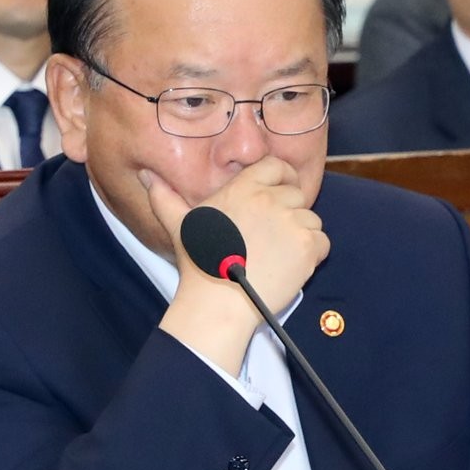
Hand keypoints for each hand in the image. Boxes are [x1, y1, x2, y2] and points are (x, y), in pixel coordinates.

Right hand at [142, 158, 329, 375]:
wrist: (218, 303)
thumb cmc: (199, 264)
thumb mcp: (178, 224)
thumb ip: (164, 197)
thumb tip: (146, 176)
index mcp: (243, 188)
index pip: (276, 166)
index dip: (282, 178)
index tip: (279, 194)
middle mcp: (270, 199)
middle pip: (296, 195)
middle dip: (289, 212)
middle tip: (273, 237)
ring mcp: (292, 222)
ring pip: (311, 219)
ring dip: (301, 235)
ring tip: (279, 254)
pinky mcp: (308, 247)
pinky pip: (323, 242)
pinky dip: (313, 255)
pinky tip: (292, 266)